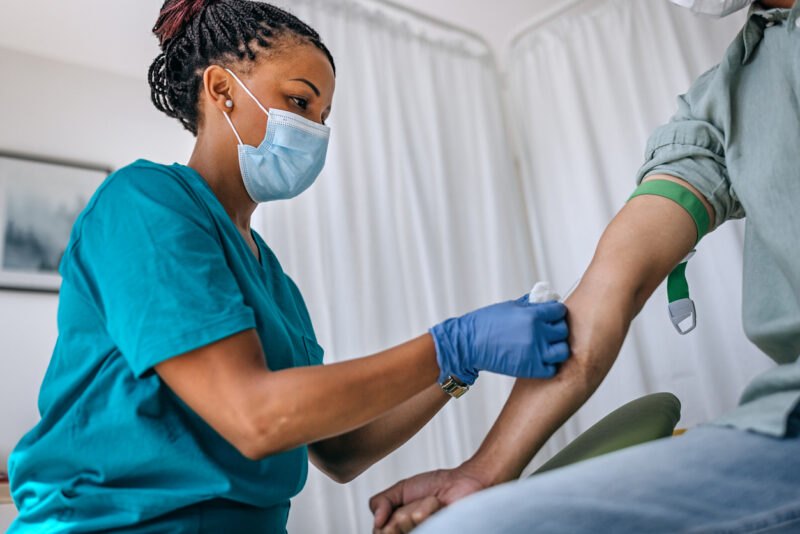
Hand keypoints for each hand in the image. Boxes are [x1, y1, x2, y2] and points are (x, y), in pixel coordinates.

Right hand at [369, 467, 485, 532]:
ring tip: (433, 505)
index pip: (379, 532)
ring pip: (404, 524)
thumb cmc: (435, 486)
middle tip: (421, 504)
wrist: (462, 482)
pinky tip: (440, 510)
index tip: (402, 507)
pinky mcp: (438, 533)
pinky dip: (429, 510)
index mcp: (399, 530)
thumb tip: (376, 522)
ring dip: (419, 508)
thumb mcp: (401, 490)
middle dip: (404, 510)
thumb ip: (380, 502)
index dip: (387, 517)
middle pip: (389, 529)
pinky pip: (421, 521)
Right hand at [430, 296, 568, 384]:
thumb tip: (546, 299)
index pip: (560, 311)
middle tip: (546, 331)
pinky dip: (548, 365)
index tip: (549, 316)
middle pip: (563, 330)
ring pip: (563, 351)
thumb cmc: (486, 323)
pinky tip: (539, 359)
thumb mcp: (510, 306)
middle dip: (556, 329)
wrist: (468, 344)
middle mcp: (537, 333)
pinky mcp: (530, 369)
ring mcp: (535, 352)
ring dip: (556, 348)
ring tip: (546, 347)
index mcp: (532, 315)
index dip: (555, 312)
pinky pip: (552, 368)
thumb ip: (531, 304)